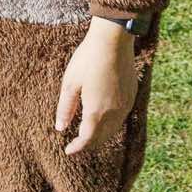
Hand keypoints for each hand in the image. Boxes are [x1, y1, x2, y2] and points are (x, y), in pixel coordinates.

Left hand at [54, 20, 139, 155]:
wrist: (114, 40)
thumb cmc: (88, 59)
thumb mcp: (70, 83)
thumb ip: (65, 108)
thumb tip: (60, 128)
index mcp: (96, 112)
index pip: (87, 139)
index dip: (77, 147)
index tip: (68, 151)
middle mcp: (113, 112)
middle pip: (102, 137)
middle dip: (89, 144)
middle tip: (77, 144)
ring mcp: (125, 104)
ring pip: (114, 129)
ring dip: (101, 135)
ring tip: (90, 134)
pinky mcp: (131, 94)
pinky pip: (121, 117)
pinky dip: (111, 124)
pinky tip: (105, 118)